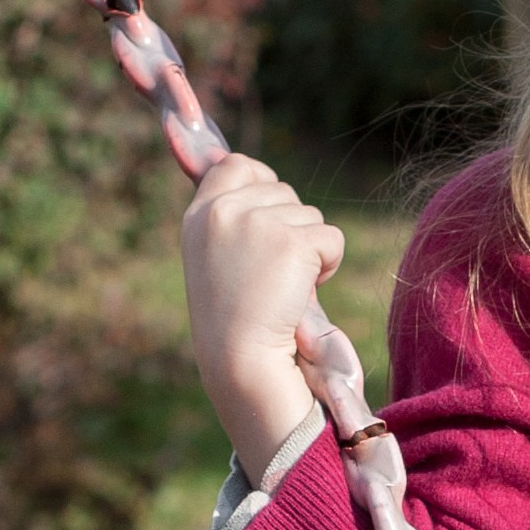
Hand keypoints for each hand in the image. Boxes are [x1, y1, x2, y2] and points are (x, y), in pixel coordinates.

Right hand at [180, 153, 343, 482]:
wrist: (242, 364)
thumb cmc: (236, 322)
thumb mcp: (218, 260)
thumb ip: (234, 221)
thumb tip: (262, 179)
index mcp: (198, 216)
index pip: (236, 165)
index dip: (262, 184)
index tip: (270, 221)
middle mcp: (221, 211)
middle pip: (282, 190)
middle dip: (290, 228)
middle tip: (270, 276)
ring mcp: (255, 223)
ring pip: (311, 215)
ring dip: (309, 251)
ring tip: (282, 289)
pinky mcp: (291, 241)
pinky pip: (332, 238)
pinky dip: (328, 265)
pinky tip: (301, 294)